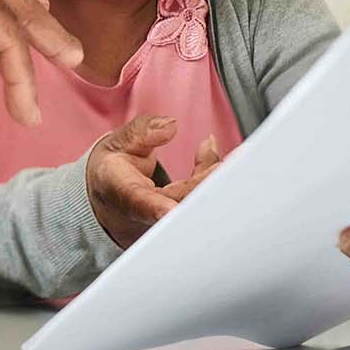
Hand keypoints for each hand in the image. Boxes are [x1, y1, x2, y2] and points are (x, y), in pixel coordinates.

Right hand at [87, 116, 222, 247]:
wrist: (109, 197)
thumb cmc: (112, 171)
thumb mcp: (117, 143)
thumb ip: (142, 133)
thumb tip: (170, 126)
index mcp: (121, 193)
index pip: (138, 203)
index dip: (155, 208)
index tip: (169, 210)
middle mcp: (145, 215)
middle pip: (179, 204)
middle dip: (204, 185)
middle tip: (227, 164)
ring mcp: (165, 222)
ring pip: (195, 204)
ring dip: (217, 181)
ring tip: (240, 156)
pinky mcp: (181, 222)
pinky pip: (201, 202)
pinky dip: (213, 180)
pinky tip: (222, 159)